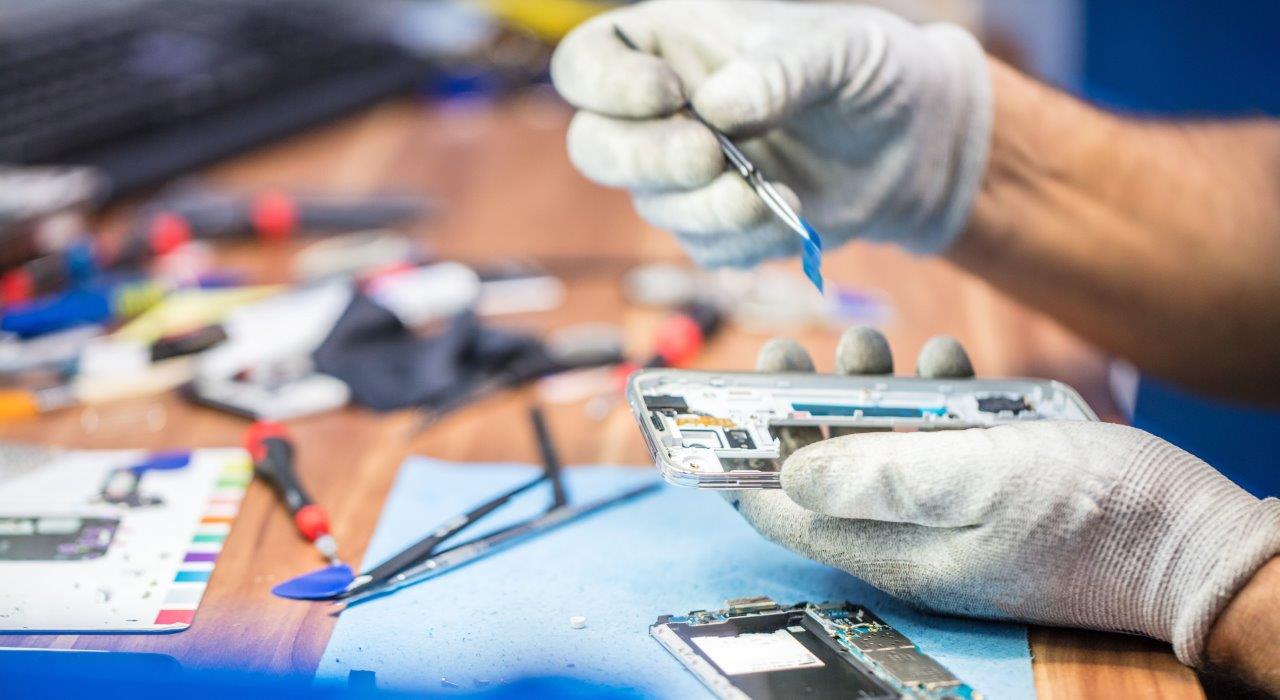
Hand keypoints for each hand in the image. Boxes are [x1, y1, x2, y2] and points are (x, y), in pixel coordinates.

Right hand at [551, 0, 991, 267]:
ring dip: (709, 209)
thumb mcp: (840, 50)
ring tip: (775, 193)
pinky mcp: (718, 225)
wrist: (917, 142)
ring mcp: (686, 175)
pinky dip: (747, 239)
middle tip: (707, 157)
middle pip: (595, 147)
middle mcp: (665, 113)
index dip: (606, 85)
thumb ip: (781, 70)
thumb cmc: (872, 72)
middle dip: (645, 160)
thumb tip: (717, 107)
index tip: (670, 94)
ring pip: (654, 207)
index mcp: (671, 46)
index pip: (587, 64)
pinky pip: (705, 247)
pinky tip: (792, 212)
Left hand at [728, 328, 1279, 666]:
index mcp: (891, 547)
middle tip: (797, 349)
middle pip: (820, 472)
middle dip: (801, 406)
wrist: (1193, 545)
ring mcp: (948, 517)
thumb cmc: (1094, 517)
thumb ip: (881, 476)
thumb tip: (786, 471)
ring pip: (876, 449)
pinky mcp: (986, 493)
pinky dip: (928, 400)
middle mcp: (908, 539)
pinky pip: (932, 445)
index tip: (724, 396)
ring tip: (877, 346)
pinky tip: (944, 363)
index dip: (740, 455)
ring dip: (865, 393)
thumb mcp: (980, 484)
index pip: (781, 511)